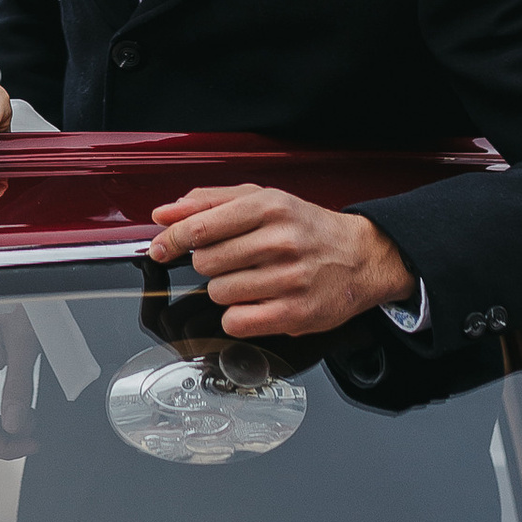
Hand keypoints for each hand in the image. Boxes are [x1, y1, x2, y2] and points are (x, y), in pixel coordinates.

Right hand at [0, 307, 40, 455]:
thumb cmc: (13, 303)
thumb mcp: (25, 344)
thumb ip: (18, 388)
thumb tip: (15, 427)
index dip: (6, 450)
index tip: (31, 442)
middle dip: (4, 443)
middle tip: (33, 434)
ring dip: (1, 431)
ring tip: (28, 417)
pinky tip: (15, 406)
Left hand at [148, 184, 415, 338]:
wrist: (362, 257)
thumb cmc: (307, 228)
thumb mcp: (262, 199)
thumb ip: (209, 202)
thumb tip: (163, 213)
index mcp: (269, 207)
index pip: (201, 227)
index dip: (172, 239)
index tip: (160, 247)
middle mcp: (280, 241)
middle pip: (205, 263)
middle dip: (212, 264)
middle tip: (236, 259)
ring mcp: (289, 279)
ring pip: (218, 293)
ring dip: (226, 290)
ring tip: (253, 279)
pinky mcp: (294, 314)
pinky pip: (236, 321)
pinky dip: (238, 316)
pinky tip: (256, 303)